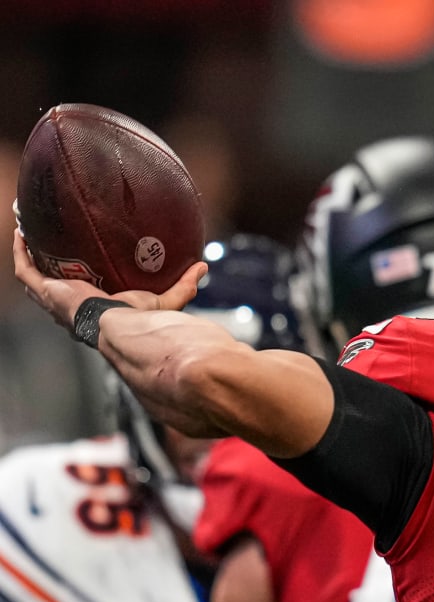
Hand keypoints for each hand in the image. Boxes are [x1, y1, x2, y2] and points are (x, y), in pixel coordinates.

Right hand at [13, 228, 206, 335]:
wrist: (123, 328)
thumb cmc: (142, 322)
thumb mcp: (163, 299)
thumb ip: (183, 286)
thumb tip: (202, 266)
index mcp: (94, 313)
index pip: (81, 302)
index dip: (76, 286)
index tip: (79, 268)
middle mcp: (71, 309)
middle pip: (53, 289)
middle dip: (48, 269)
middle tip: (48, 245)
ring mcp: (55, 301)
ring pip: (35, 278)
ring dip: (30, 255)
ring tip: (30, 232)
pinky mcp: (46, 292)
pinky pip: (25, 270)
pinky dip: (21, 251)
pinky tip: (22, 232)